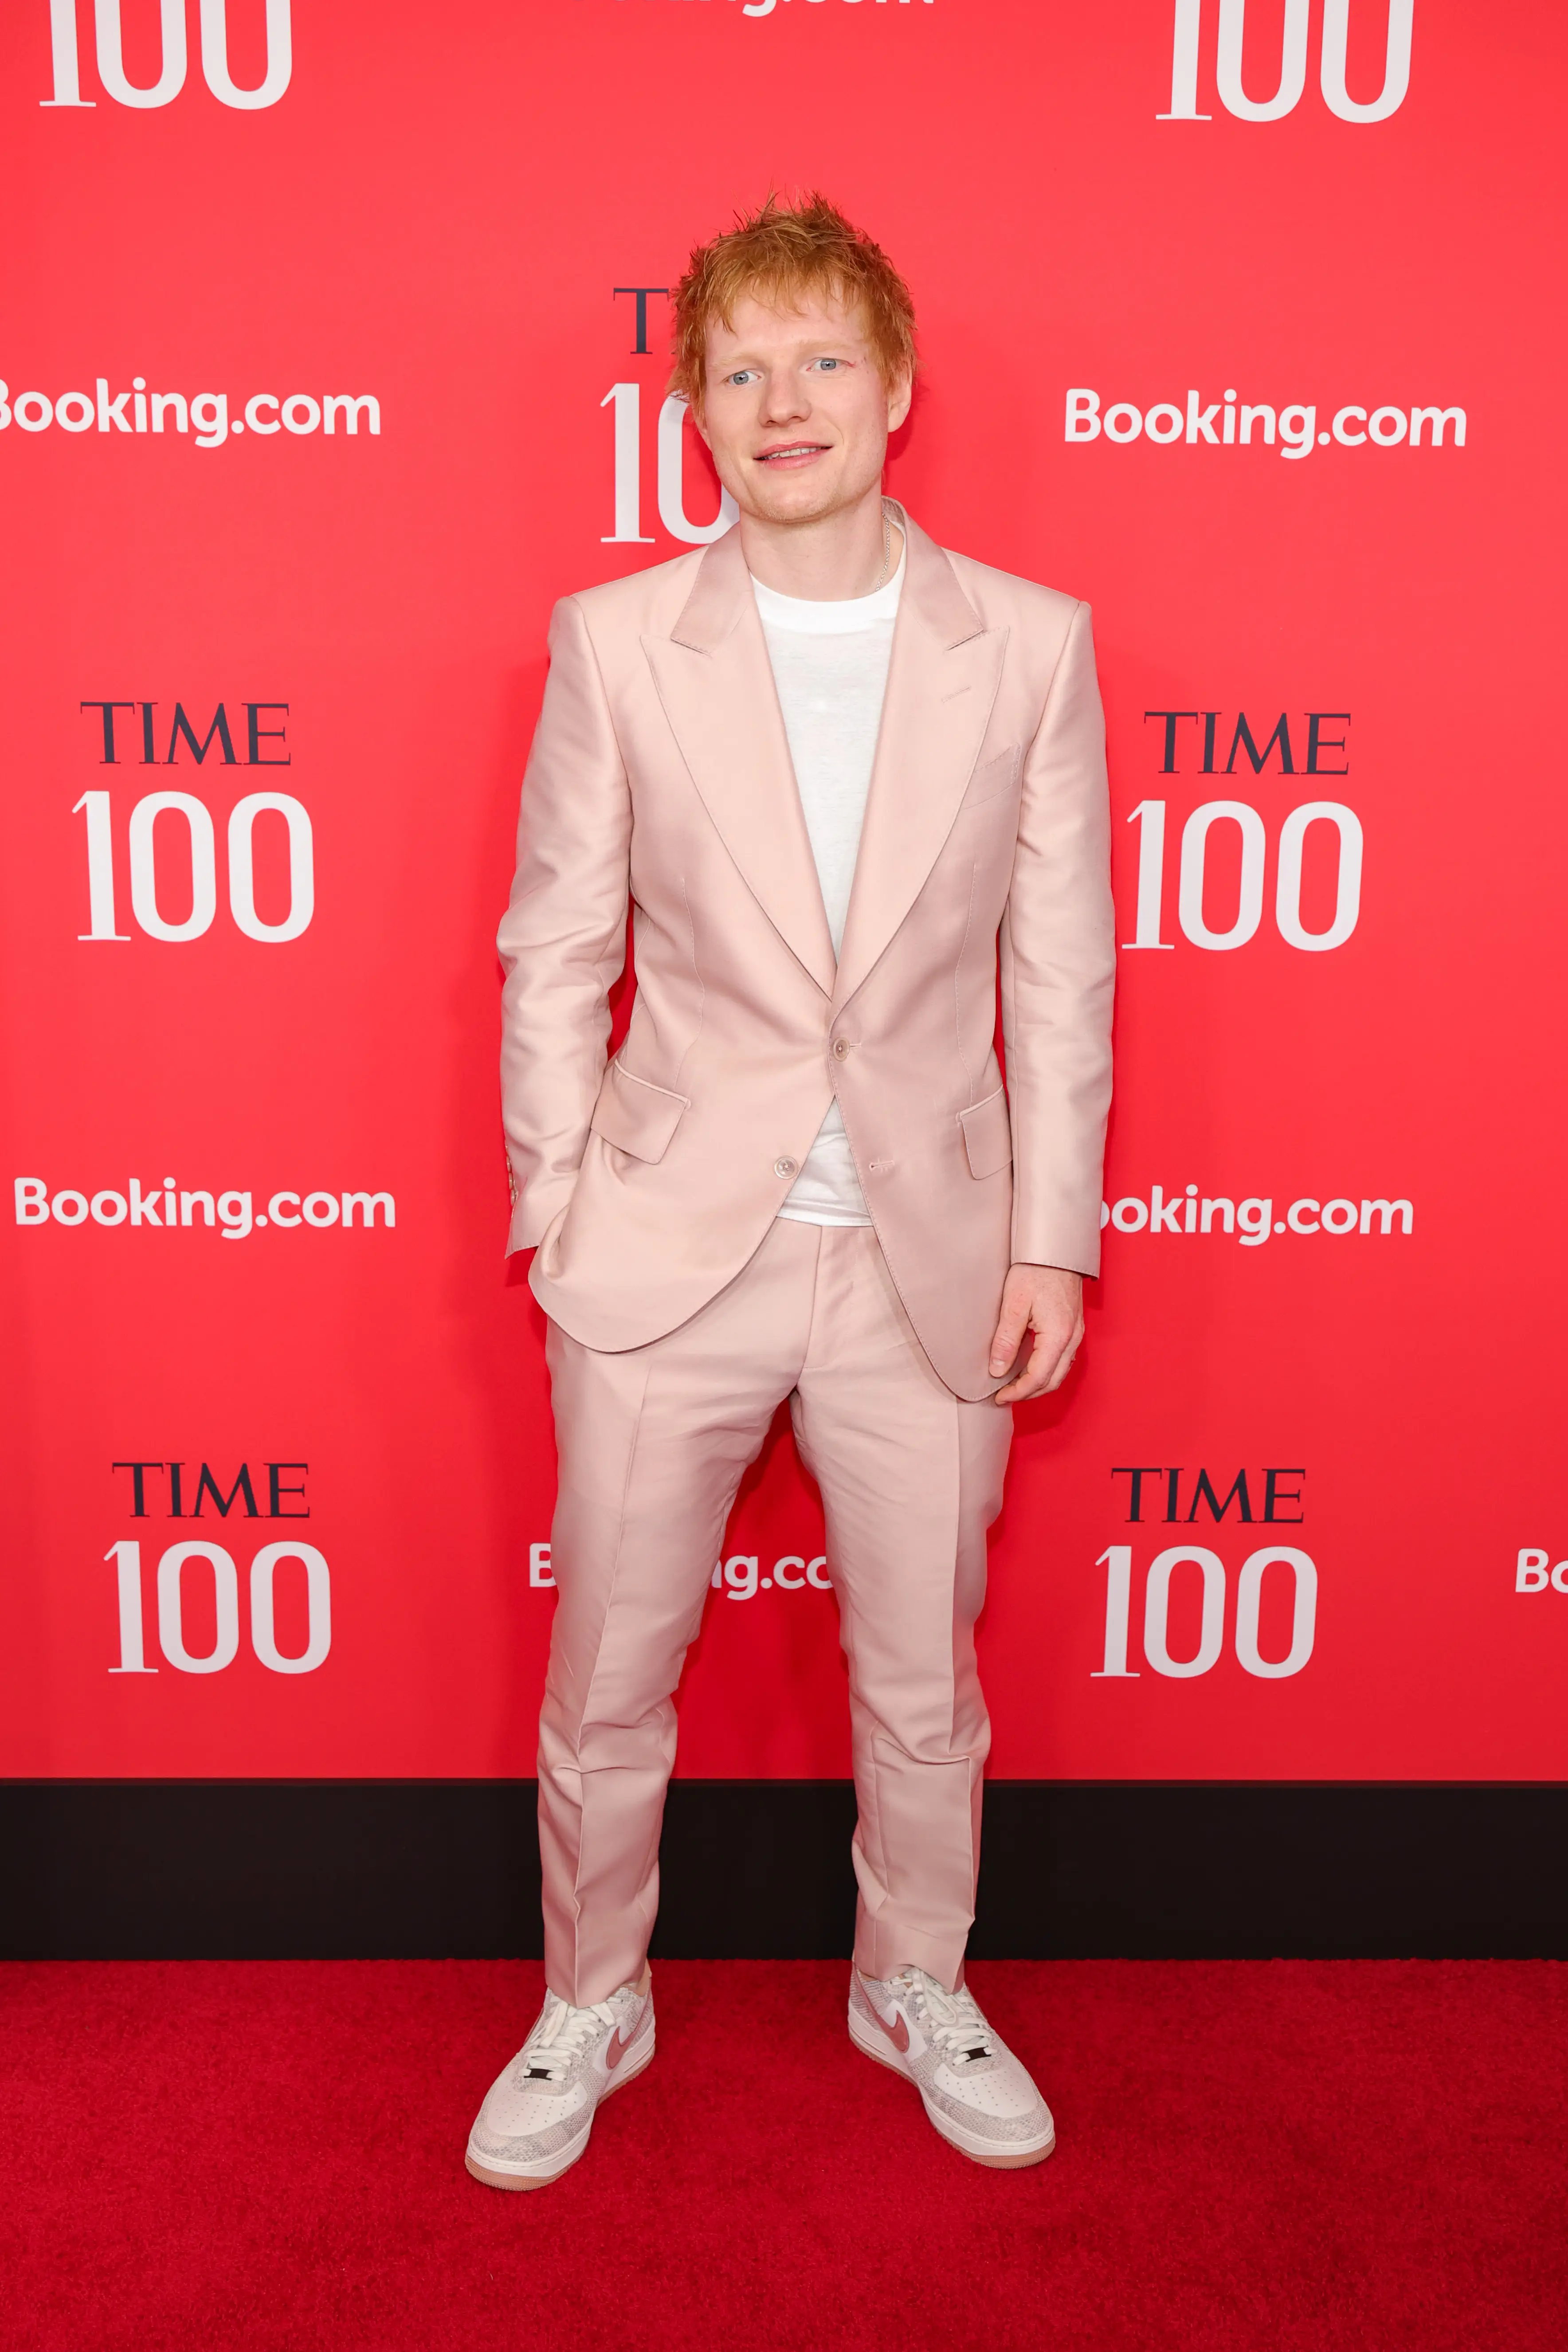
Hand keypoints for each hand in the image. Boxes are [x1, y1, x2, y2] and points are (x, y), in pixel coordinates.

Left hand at [987, 1264, 1083, 1403]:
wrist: (1055, 1248)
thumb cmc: (1036, 1270)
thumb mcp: (1014, 1304)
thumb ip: (1006, 1339)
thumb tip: (997, 1369)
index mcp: (1059, 1335)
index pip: (1039, 1377)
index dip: (1018, 1392)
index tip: (999, 1397)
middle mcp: (1072, 1338)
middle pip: (1052, 1380)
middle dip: (1028, 1393)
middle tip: (1005, 1396)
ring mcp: (1076, 1333)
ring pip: (1060, 1371)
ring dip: (1038, 1383)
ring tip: (1014, 1385)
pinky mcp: (1073, 1326)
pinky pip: (1063, 1358)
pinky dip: (1046, 1370)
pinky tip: (1030, 1366)